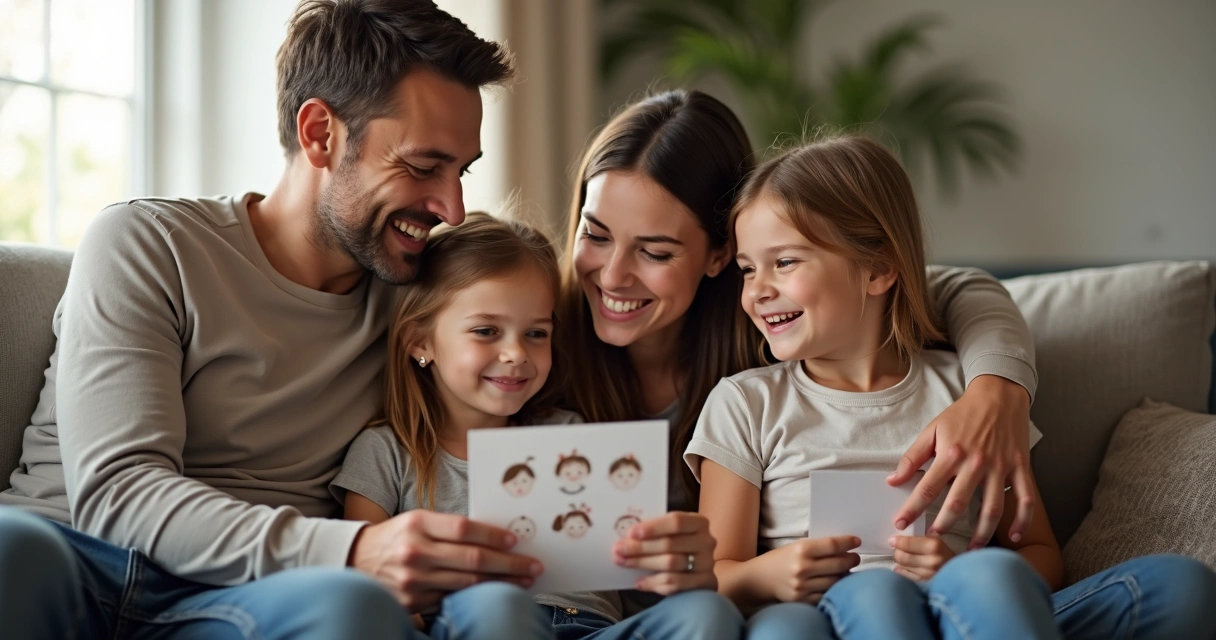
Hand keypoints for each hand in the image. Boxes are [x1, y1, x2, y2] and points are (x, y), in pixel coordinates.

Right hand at [348, 510, 541, 610]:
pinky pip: (452, 600)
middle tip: (533, 565)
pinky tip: (493, 593)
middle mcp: (414, 552)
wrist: (356, 559)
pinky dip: (476, 597)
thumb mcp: (418, 520)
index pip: (463, 529)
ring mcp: (413, 581)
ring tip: (523, 580)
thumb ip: (449, 528)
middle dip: (508, 563)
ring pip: (466, 584)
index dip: (493, 535)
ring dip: (499, 583)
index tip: (516, 540)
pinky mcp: (412, 603)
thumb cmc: (398, 536)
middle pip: (471, 559)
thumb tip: (496, 536)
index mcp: (418, 524)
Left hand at [613, 512, 717, 594]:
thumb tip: (627, 536)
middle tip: (618, 550)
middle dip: (640, 548)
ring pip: (671, 564)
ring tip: (623, 563)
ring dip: (643, 564)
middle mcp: (707, 541)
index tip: (631, 533)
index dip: (653, 527)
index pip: (676, 522)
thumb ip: (656, 530)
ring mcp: (707, 563)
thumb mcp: (673, 531)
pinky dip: (654, 583)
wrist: (700, 567)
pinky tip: (639, 582)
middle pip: (670, 544)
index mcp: (699, 522)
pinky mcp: (705, 582)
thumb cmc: (680, 543)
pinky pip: (675, 583)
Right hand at [761, 535, 859, 603]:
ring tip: (846, 570)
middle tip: (855, 557)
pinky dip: (834, 588)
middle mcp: (802, 568)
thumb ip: (818, 548)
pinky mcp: (802, 599)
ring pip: (835, 581)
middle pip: (838, 564)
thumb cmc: (781, 559)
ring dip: (845, 575)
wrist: (759, 579)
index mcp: (801, 549)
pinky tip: (835, 582)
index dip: (848, 542)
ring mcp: (803, 586)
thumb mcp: (796, 547)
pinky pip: (826, 594)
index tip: (856, 541)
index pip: (832, 545)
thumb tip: (844, 548)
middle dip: (851, 559)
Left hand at [888, 374, 1034, 546]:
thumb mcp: (932, 430)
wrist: (999, 395)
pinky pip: (1024, 499)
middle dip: (943, 526)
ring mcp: (1000, 467)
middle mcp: (976, 463)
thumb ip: (912, 457)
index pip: (927, 488)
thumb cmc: (962, 414)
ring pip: (991, 509)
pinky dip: (1021, 521)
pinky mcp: (1020, 467)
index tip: (900, 524)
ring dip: (980, 533)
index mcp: (951, 453)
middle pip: (957, 504)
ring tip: (970, 551)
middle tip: (932, 542)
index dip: (912, 509)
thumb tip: (892, 480)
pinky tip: (1012, 536)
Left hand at [890, 535, 955, 580]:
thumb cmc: (947, 557)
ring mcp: (928, 576)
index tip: (893, 540)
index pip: (906, 543)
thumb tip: (897, 540)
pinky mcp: (925, 586)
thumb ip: (920, 540)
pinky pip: (907, 577)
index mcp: (934, 546)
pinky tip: (905, 568)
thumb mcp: (937, 542)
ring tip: (905, 559)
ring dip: (900, 562)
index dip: (897, 542)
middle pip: (902, 556)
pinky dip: (903, 572)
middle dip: (897, 552)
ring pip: (902, 567)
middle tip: (898, 550)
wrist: (963, 576)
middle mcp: (931, 561)